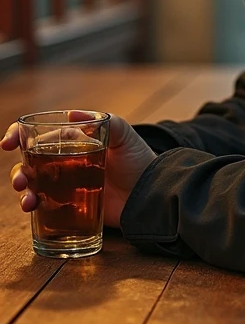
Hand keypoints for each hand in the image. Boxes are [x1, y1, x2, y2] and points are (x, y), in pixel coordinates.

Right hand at [1, 112, 156, 228]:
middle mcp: (66, 161)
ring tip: (28, 200)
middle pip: (30, 162)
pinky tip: (35, 209)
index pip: (40, 134)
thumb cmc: (139, 160)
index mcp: (74, 140)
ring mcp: (68, 184)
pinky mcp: (72, 205)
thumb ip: (104, 122)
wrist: (151, 194)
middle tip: (21, 181)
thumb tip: (72, 113)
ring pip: (34, 185)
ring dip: (23, 190)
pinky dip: (35, 207)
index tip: (6, 143)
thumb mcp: (124, 135)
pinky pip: (46, 206)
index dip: (17, 135)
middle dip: (19, 170)